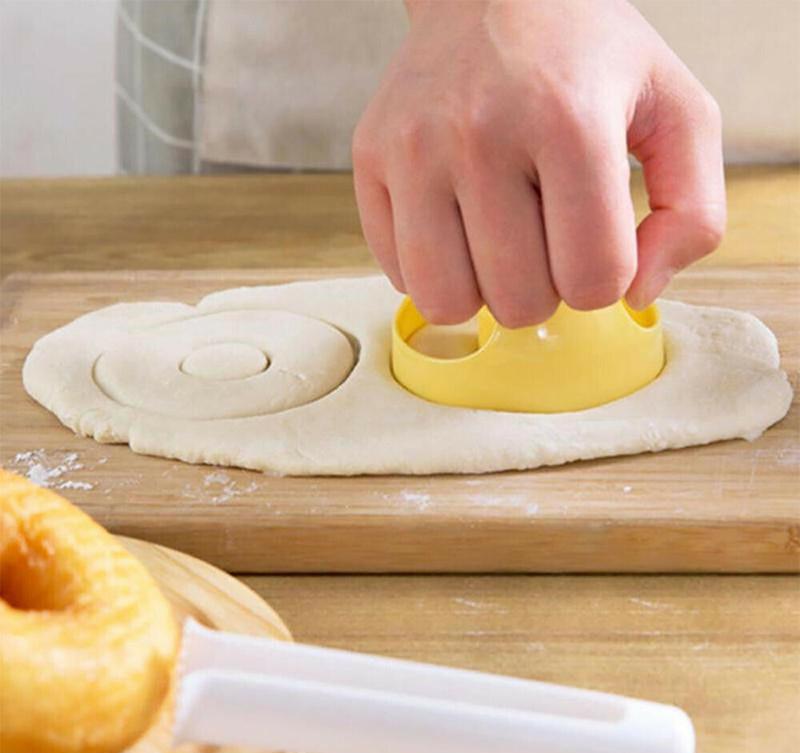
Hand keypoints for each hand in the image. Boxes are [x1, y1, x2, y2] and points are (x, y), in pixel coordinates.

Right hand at [353, 0, 724, 325]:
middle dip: (542, 292)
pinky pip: (400, 274)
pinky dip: (435, 269)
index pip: (593, 280)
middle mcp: (481, 134)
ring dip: (482, 293)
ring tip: (498, 246)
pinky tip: (457, 227)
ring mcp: (414, 149)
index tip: (593, 243)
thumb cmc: (587, 60)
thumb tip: (635, 298)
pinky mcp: (370, 160)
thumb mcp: (678, 113)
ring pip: (446, 302)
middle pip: (518, 302)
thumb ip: (692, 214)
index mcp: (569, 122)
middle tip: (543, 243)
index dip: (603, 281)